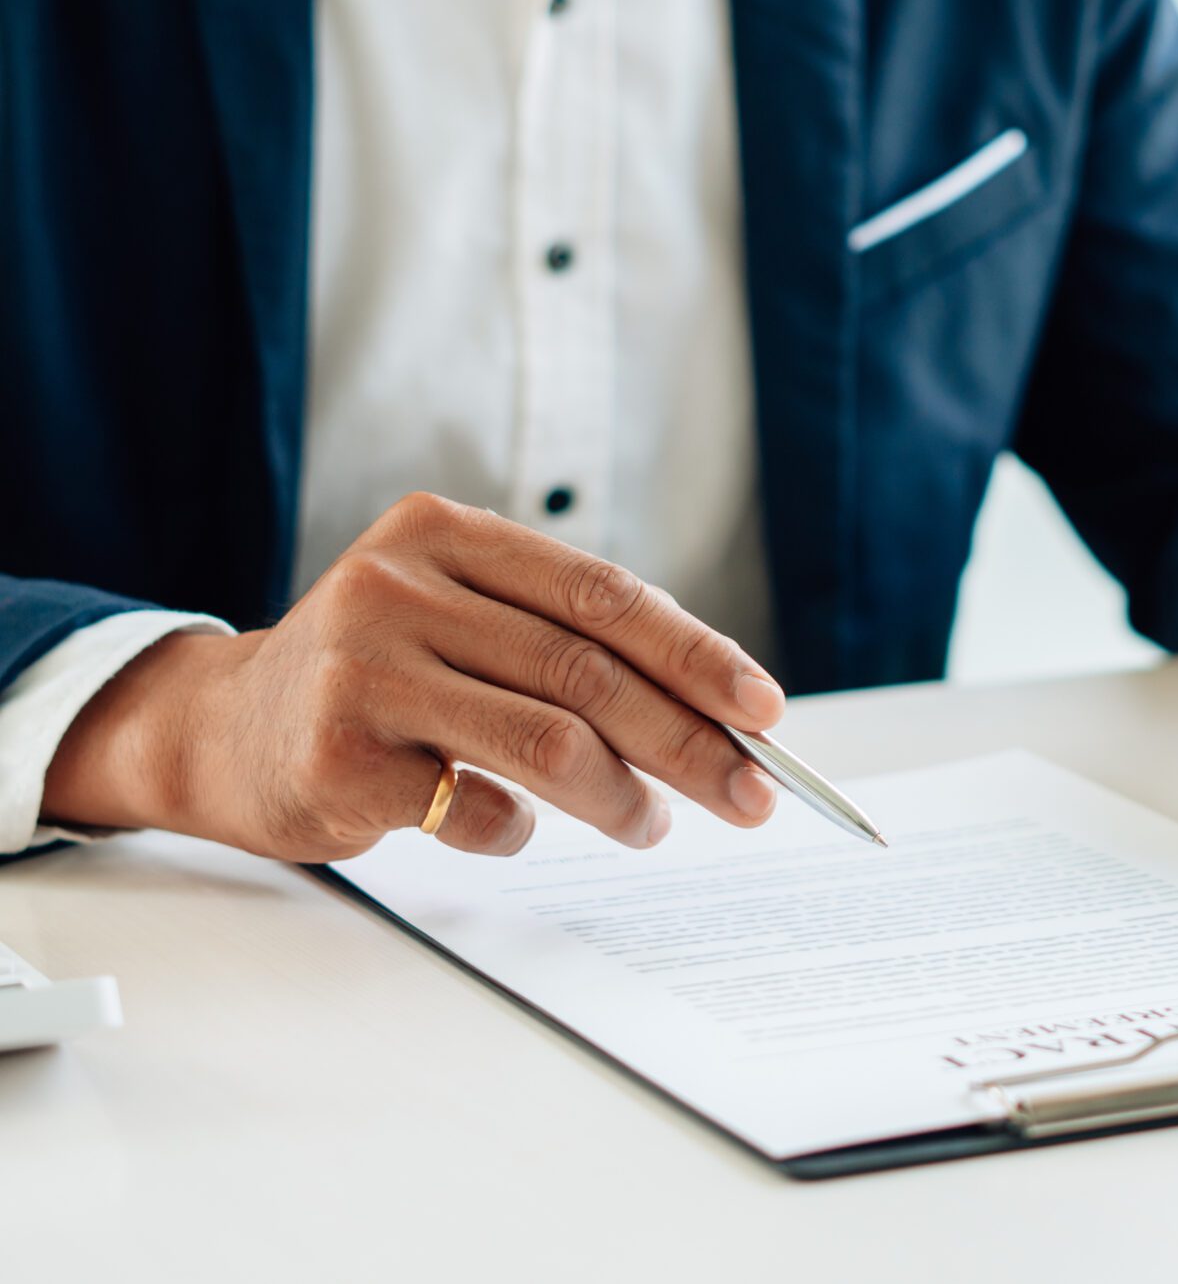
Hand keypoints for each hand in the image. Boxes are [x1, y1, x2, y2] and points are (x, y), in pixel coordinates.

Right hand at [42, 494, 786, 860]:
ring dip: (624, 798)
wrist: (225, 730)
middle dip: (689, 743)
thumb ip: (567, 646)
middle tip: (749, 796)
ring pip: (548, 741)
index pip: (604, 595)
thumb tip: (721, 713)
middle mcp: (398, 586)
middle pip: (588, 671)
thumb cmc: (380, 679)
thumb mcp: (462, 622)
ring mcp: (361, 670)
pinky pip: (476, 807)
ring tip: (652, 826)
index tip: (765, 711)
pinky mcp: (337, 757)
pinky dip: (520, 830)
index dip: (698, 654)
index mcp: (446, 535)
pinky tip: (518, 829)